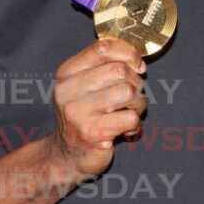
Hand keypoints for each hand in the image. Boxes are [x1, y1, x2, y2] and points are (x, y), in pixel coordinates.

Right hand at [49, 38, 146, 177]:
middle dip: (136, 83)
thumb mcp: (85, 85)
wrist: (66, 155)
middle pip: (120, 70)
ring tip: (128, 112)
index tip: (137, 66)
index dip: (128, 53)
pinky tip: (124, 130)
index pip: (102, 48)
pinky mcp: (92, 133)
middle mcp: (68, 90)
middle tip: (131, 97)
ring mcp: (78, 113)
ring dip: (138, 104)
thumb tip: (137, 60)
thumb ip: (105, 66)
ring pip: (128, 92)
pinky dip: (135, 124)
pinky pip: (131, 118)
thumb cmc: (84, 115)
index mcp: (67, 73)